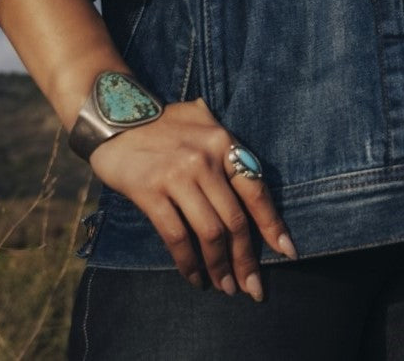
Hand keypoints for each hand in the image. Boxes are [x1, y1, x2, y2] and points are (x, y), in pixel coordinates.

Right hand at [90, 97, 296, 298]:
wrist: (116, 115)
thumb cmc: (164, 122)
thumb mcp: (203, 121)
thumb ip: (225, 145)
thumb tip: (249, 174)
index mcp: (224, 143)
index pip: (256, 190)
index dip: (272, 225)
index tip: (287, 252)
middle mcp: (206, 159)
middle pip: (235, 220)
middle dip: (247, 259)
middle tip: (253, 288)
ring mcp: (179, 176)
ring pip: (210, 232)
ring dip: (220, 266)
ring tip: (226, 288)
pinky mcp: (151, 192)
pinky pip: (176, 236)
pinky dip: (188, 263)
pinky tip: (194, 278)